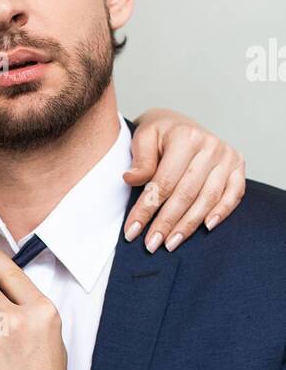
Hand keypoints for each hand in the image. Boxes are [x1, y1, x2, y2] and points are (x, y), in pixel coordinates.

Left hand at [125, 110, 244, 250]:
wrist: (180, 124)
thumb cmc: (159, 135)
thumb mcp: (143, 138)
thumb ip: (140, 160)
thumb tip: (131, 179)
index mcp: (185, 137)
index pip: (164, 182)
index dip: (147, 210)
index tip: (132, 232)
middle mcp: (210, 146)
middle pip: (186, 194)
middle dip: (166, 223)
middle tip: (151, 245)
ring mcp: (227, 157)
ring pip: (208, 198)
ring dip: (189, 225)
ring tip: (170, 243)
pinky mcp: (238, 166)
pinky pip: (233, 194)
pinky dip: (222, 212)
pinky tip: (206, 228)